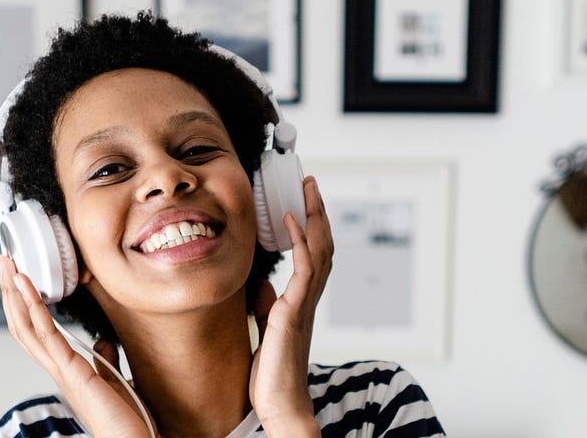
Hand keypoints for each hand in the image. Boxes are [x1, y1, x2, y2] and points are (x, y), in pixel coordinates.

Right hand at [0, 255, 151, 436]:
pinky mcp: (72, 372)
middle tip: (2, 260)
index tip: (17, 275)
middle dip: (9, 291)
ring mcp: (60, 370)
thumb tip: (102, 339)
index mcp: (63, 368)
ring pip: (26, 326)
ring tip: (7, 263)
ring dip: (14, 291)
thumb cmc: (123, 419)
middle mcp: (55, 368)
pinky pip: (47, 335)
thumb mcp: (111, 379)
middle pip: (21, 324)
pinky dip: (34, 306)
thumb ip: (103, 358)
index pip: (33, 330)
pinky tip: (26, 284)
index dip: (22, 302)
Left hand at [249, 176, 333, 435]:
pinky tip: (290, 220)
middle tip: (310, 183)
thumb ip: (267, 305)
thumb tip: (264, 285)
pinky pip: (303, 268)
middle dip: (317, 212)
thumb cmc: (272, 374)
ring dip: (313, 216)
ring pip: (319, 250)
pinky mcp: (294, 310)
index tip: (303, 201)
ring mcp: (304, 303)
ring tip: (306, 189)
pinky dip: (299, 240)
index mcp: (301, 301)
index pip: (314, 255)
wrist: (279, 403)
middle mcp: (308, 298)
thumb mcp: (266, 330)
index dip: (312, 226)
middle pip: (322, 244)